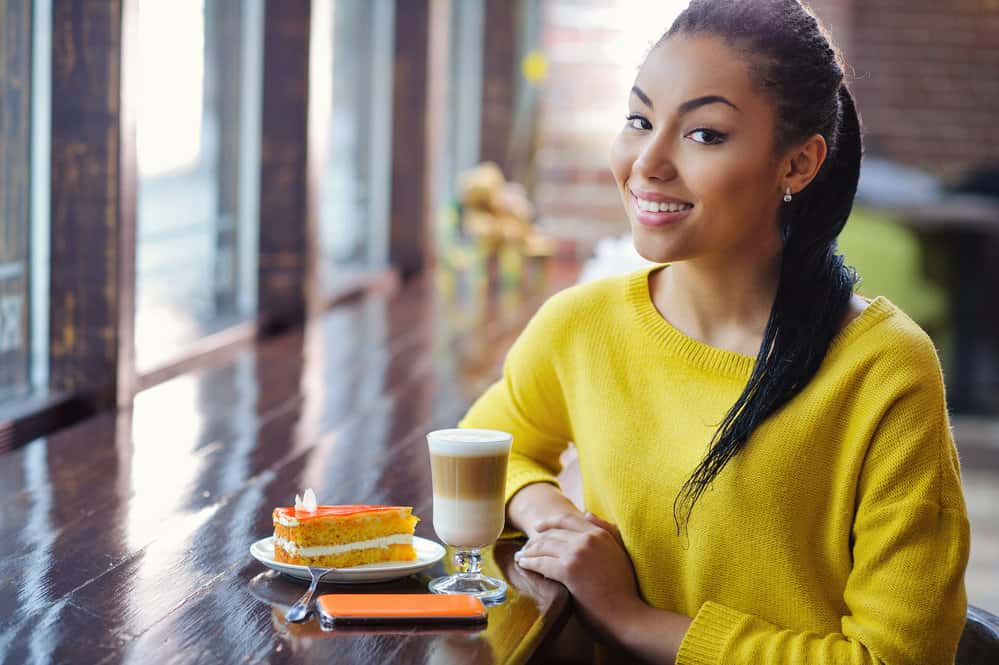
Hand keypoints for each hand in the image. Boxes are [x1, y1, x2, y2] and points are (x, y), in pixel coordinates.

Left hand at [514, 511, 641, 639]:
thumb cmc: (623, 589)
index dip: (549, 523)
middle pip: (552, 534)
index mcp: (601, 533)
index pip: (567, 520)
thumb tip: (586, 513)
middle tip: (524, 549)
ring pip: (545, 546)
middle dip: (535, 541)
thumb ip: (606, 530)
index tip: (537, 528)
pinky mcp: (568, 570)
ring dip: (528, 552)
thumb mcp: (619, 552)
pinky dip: (529, 563)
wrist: (626, 614)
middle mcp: (588, 538)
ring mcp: (578, 553)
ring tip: (520, 557)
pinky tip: (523, 565)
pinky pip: (541, 563)